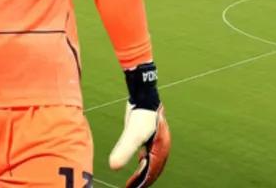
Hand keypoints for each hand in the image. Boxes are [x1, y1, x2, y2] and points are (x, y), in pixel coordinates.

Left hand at [107, 63, 170, 186]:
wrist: (143, 96)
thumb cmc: (141, 115)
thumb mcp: (132, 134)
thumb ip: (124, 150)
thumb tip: (113, 167)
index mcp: (161, 149)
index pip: (152, 170)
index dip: (142, 180)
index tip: (131, 187)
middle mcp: (161, 147)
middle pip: (153, 168)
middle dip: (143, 179)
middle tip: (131, 187)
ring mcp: (156, 141)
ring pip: (151, 161)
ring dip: (143, 171)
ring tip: (134, 180)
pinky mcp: (149, 136)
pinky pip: (148, 153)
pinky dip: (143, 161)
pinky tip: (138, 162)